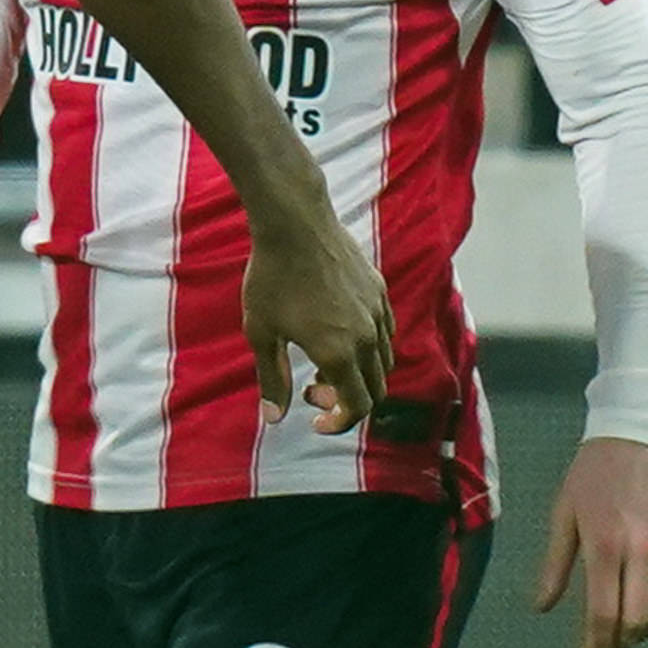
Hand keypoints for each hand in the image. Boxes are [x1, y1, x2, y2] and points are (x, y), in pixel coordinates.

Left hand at [242, 202, 392, 431]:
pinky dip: (368, 347)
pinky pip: (385, 332)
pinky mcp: (379, 291)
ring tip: (322, 358)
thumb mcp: (261, 333)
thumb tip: (273, 418)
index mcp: (338, 353)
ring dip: (359, 374)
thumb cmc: (271, 277)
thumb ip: (271, 378)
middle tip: (312, 387)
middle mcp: (367, 337)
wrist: (295, 223)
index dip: (339, 423)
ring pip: (383, 361)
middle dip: (347, 401)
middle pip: (376, 389)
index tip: (316, 421)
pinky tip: (338, 331)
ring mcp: (378, 312)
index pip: (357, 407)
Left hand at [535, 435, 647, 647]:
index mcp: (605, 545)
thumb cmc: (591, 474)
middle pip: (636, 622)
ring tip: (624, 634)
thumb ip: (555, 565)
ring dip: (643, 630)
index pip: (603, 615)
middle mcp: (641, 549)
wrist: (637, 432)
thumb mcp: (564, 515)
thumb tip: (542, 608)